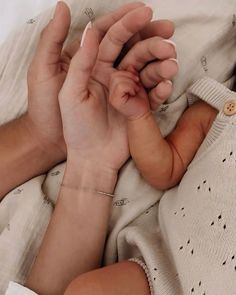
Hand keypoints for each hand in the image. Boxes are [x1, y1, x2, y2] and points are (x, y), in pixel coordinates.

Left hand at [59, 6, 153, 170]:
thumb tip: (89, 29)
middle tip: (168, 29)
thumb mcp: (69, 94)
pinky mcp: (138, 104)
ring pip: (145, 68)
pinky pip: (153, 91)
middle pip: (131, 49)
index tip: (144, 11)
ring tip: (172, 57)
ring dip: (160, 61)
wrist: (91, 158)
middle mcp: (110, 74)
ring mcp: (126, 89)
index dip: (125, 22)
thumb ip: (79, 62)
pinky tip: (169, 82)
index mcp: (91, 68)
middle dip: (149, 37)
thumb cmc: (74, 128)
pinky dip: (162, 86)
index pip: (108, 37)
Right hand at [109, 68, 149, 119]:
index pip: (116, 72)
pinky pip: (120, 86)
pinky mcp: (114, 100)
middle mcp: (110, 91)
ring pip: (117, 79)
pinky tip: (133, 93)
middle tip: (136, 85)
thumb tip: (130, 66)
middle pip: (115, 74)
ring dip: (131, 82)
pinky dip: (130, 87)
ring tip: (135, 90)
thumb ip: (132, 74)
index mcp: (114, 86)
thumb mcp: (137, 83)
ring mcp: (111, 96)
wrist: (142, 114)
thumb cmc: (140, 101)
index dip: (127, 73)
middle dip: (129, 77)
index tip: (136, 80)